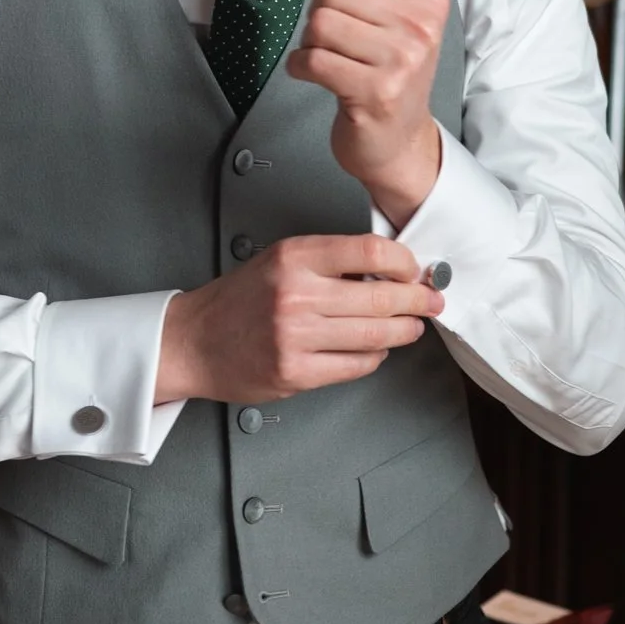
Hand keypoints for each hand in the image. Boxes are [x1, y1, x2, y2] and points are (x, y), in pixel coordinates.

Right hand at [157, 234, 443, 405]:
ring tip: (411, 327)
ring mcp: (295, 337)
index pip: (370, 251)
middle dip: (417, 301)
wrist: (193, 341)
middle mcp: (295, 294)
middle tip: (431, 301)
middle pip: (381, 297)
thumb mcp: (280, 260)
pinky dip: (374, 358)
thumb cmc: (238, 300)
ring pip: (375, 335)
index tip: (415, 270)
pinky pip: (355, 366)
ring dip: (403, 332)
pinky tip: (376, 350)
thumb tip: (388, 269)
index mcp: (294, 257)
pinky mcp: (295, 372)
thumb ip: (328, 261)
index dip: (404, 262)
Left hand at [285, 0, 446, 225]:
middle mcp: (420, 27)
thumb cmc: (389, 74)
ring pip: (319, 23)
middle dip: (317, 9)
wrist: (399, 142)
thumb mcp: (387, 14)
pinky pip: (312, 60)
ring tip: (328, 57)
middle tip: (327, 34)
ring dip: (309, 42)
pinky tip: (314, 75)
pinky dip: (300, 67)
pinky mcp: (375, 93)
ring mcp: (401, 62)